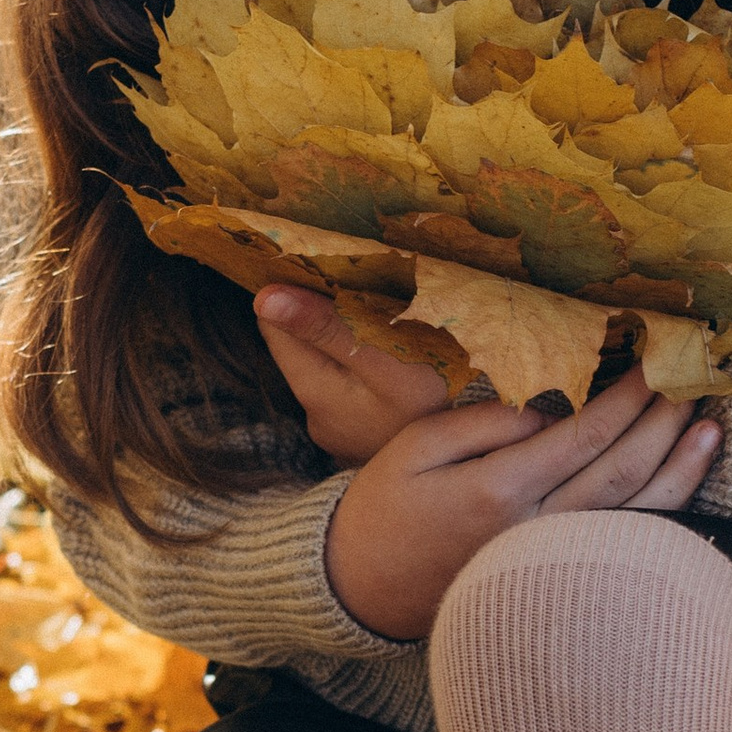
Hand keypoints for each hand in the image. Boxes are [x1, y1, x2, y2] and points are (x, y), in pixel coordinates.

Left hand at [258, 285, 449, 465]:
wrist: (467, 468)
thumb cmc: (433, 415)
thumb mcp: (386, 367)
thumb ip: (328, 331)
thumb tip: (264, 297)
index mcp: (312, 388)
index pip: (273, 326)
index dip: (290, 292)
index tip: (321, 264)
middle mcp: (314, 411)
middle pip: (299, 344)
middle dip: (319, 311)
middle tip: (355, 280)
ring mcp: (338, 424)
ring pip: (326, 363)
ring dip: (343, 336)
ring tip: (377, 310)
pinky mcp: (361, 431)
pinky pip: (350, 384)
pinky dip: (362, 363)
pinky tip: (391, 354)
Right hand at [323, 363, 719, 641]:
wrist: (363, 590)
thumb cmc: (386, 508)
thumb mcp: (415, 447)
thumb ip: (484, 425)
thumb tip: (548, 409)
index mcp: (498, 492)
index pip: (584, 436)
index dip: (626, 396)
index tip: (652, 359)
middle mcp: (536, 533)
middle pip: (621, 472)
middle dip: (662, 421)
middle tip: (691, 377)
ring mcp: (552, 564)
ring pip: (636, 516)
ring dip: (679, 468)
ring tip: (711, 426)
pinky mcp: (558, 580)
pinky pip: (624, 546)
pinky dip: (664, 513)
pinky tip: (685, 481)